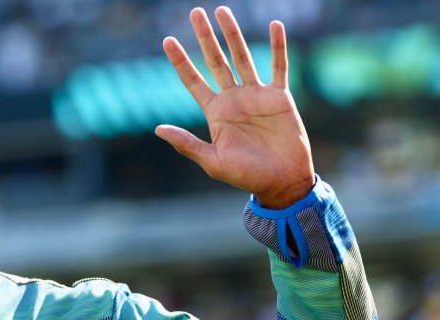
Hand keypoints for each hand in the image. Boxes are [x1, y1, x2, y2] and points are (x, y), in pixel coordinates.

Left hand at [155, 6, 314, 207]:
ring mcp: (256, 95)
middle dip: (205, 37)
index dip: (180, 61)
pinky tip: (274, 26)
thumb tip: (158, 129)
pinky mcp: (280, 97)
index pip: (192, 80)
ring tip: (222, 11)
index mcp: (215, 113)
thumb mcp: (212, 162)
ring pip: (242, 56)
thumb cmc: (246, 177)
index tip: (167, 41)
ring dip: (233, 34)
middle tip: (194, 12)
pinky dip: (277, 47)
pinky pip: (278, 66)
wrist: (282, 182)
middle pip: (215, 61)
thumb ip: (187, 143)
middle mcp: (233, 99)